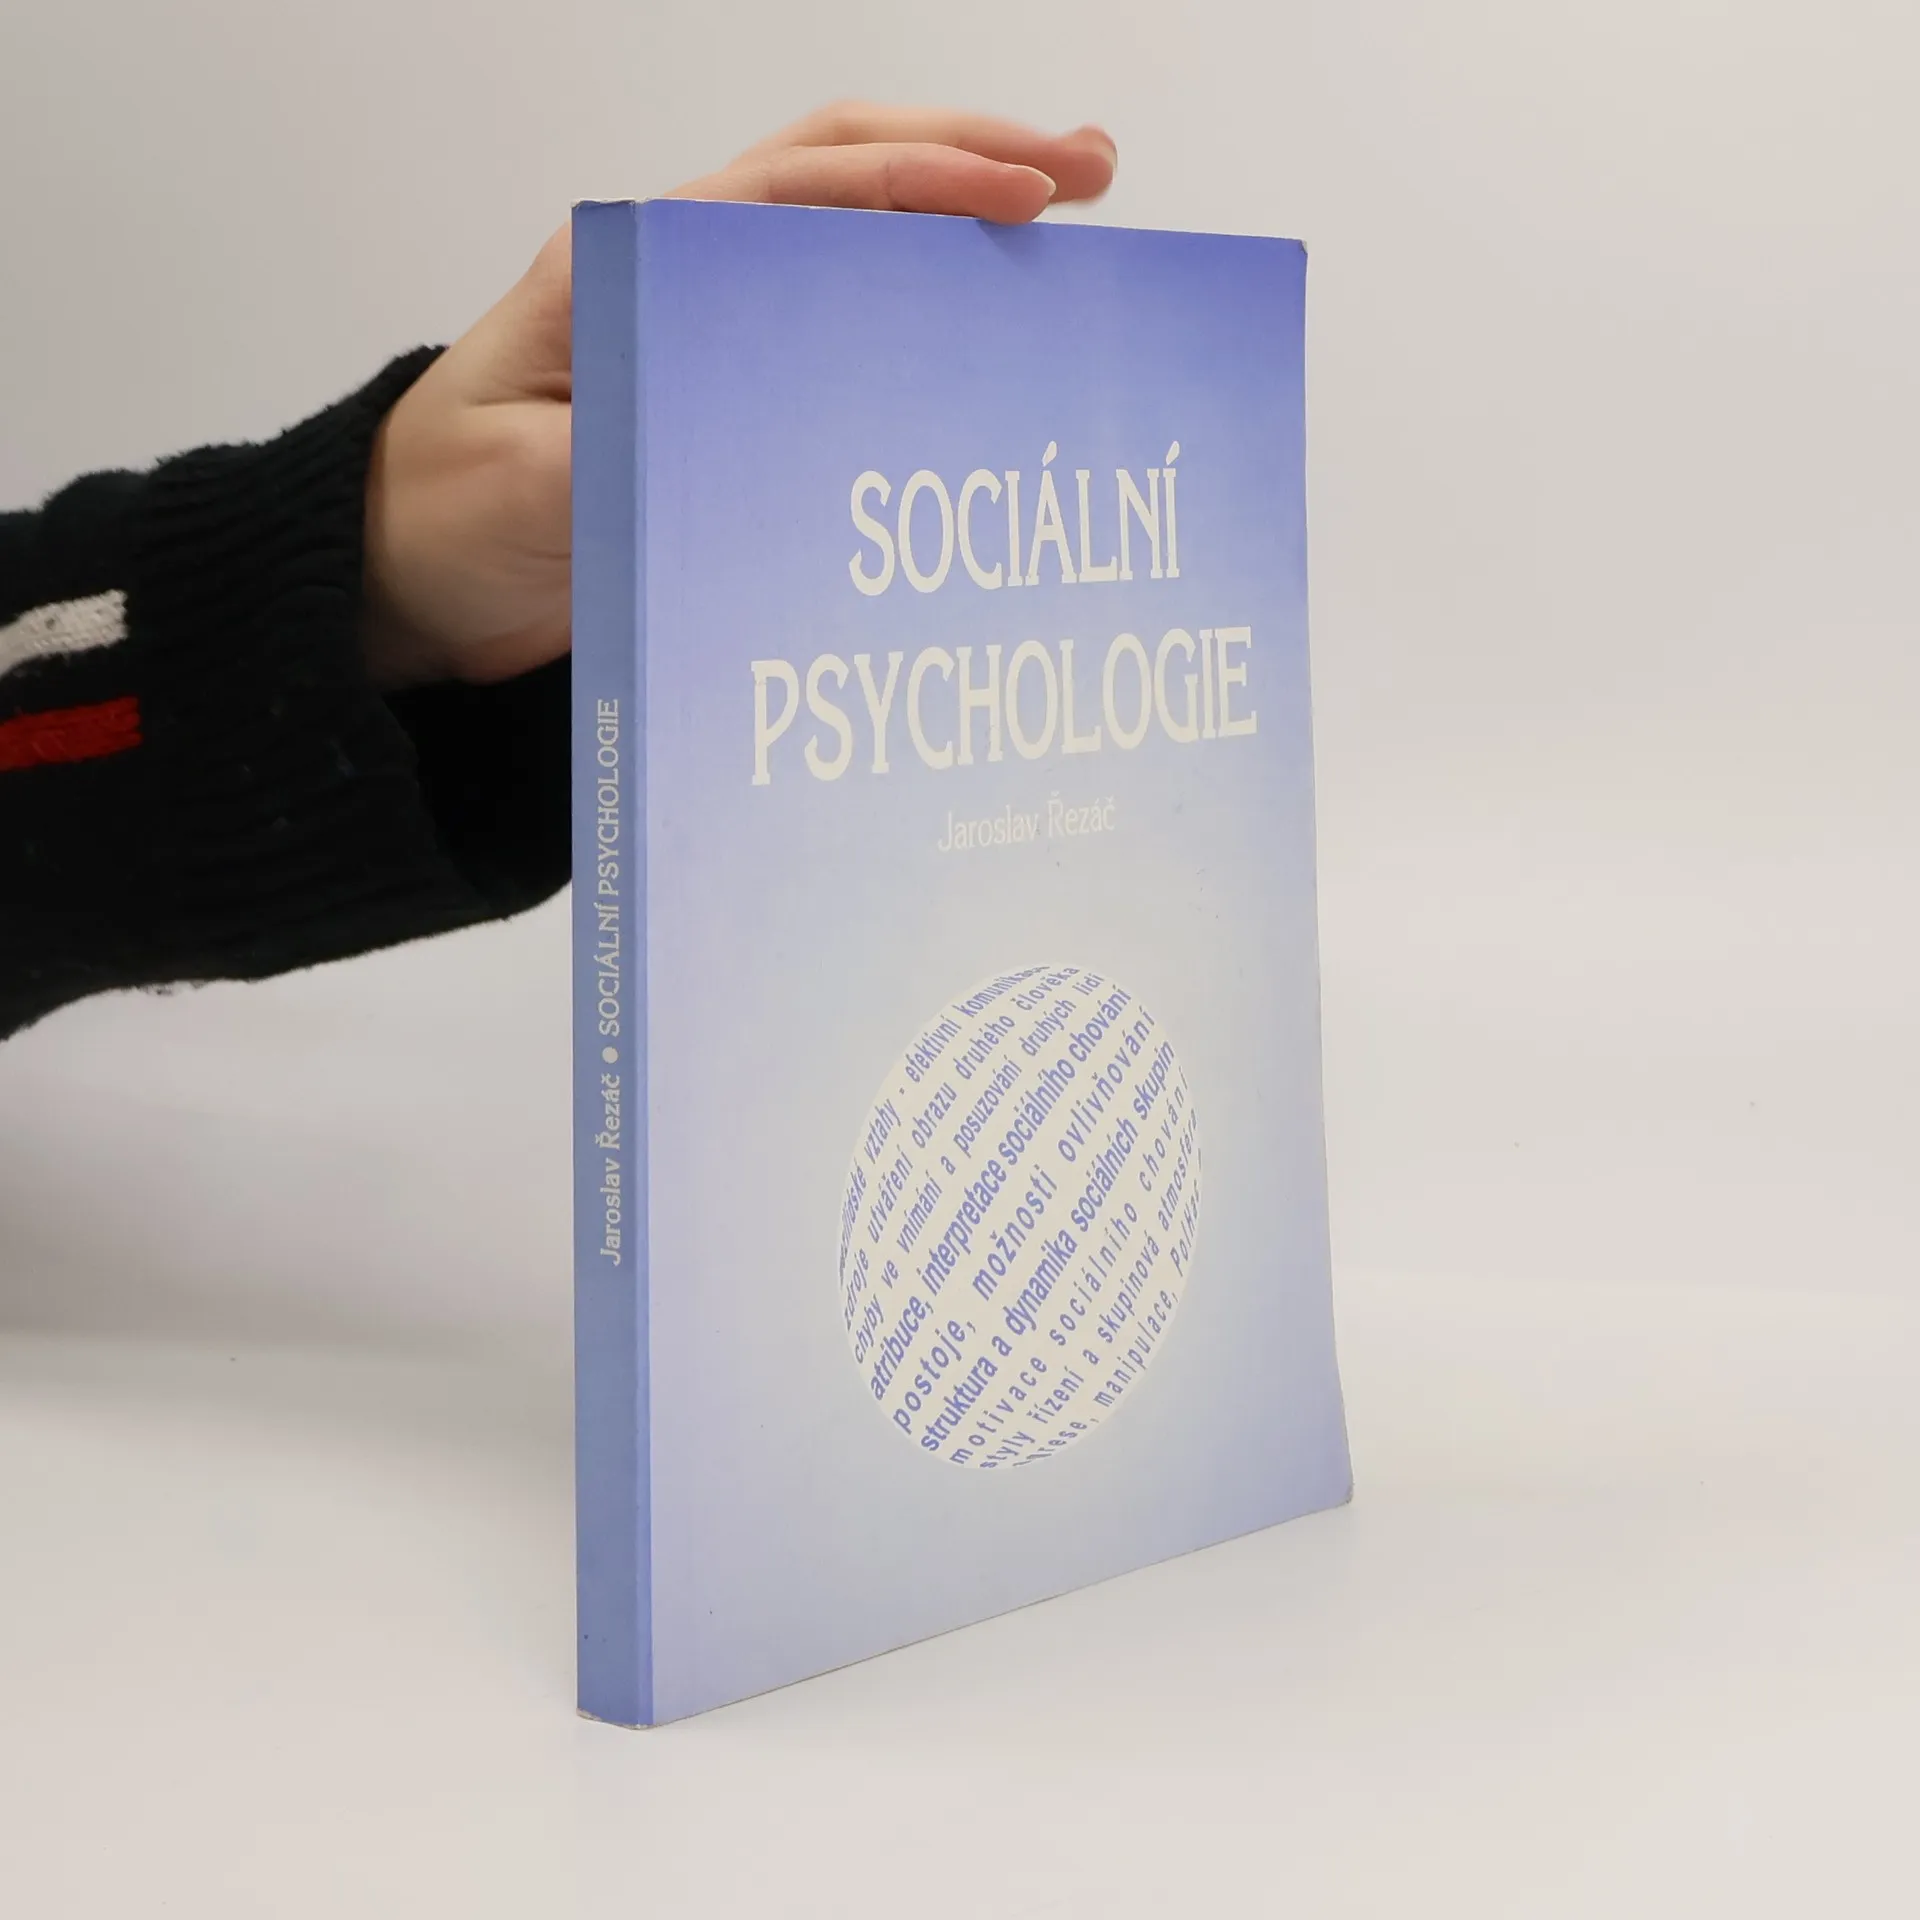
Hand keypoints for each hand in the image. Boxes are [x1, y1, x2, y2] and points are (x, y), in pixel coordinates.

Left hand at [362, 105, 1117, 687]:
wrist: (408, 578)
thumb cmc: (447, 519)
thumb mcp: (528, 493)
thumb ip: (630, 454)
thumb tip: (751, 442)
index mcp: (631, 264)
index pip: (804, 187)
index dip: (924, 180)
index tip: (1029, 195)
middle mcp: (681, 273)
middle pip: (848, 174)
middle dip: (975, 160)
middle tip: (1093, 172)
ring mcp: (711, 330)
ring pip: (857, 237)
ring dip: (961, 220)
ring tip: (1076, 223)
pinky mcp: (731, 396)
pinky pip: (843, 328)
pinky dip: (924, 305)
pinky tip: (991, 328)